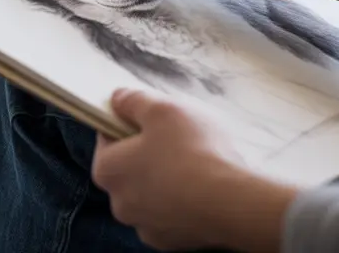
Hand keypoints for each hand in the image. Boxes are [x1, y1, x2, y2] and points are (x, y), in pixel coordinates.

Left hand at [91, 89, 296, 252]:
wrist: (232, 203)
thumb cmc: (191, 151)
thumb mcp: (162, 109)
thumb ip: (134, 101)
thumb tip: (117, 99)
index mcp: (107, 170)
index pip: (107, 139)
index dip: (127, 123)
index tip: (150, 118)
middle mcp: (119, 204)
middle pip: (130, 169)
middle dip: (148, 153)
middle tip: (177, 138)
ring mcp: (147, 226)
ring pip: (153, 193)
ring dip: (167, 179)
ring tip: (197, 163)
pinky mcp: (174, 241)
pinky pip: (175, 214)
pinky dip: (185, 202)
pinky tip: (205, 188)